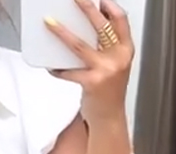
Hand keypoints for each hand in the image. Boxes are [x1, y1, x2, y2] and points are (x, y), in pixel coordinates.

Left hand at [46, 0, 133, 124]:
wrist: (110, 119)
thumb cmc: (109, 92)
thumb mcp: (114, 65)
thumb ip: (106, 47)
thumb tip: (85, 28)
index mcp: (126, 50)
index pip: (121, 20)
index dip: (110, 6)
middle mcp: (118, 58)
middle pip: (101, 25)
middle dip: (86, 7)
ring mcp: (106, 70)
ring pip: (80, 45)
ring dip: (62, 32)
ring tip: (49, 22)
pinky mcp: (92, 83)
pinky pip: (70, 71)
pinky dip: (58, 68)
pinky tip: (51, 66)